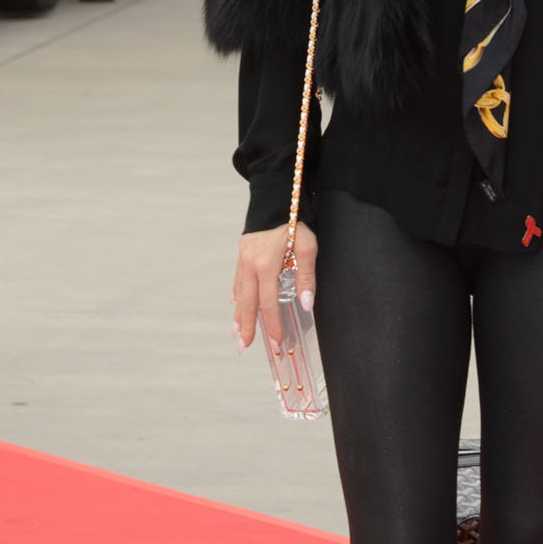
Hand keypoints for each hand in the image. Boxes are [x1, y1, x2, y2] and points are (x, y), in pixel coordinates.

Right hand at [233, 222, 316, 351]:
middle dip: (247, 328)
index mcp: (266, 265)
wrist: (275, 195)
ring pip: (240, 293)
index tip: (276, 342)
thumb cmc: (294, 219)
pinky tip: (235, 303)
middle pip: (248, 303)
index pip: (268, 303)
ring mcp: (243, 258)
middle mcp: (250, 264)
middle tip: (243, 348)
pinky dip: (237, 294)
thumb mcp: (307, 246)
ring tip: (236, 333)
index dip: (272, 325)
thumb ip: (306, 277)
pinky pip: (238, 279)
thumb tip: (305, 304)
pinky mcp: (242, 252)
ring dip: (238, 314)